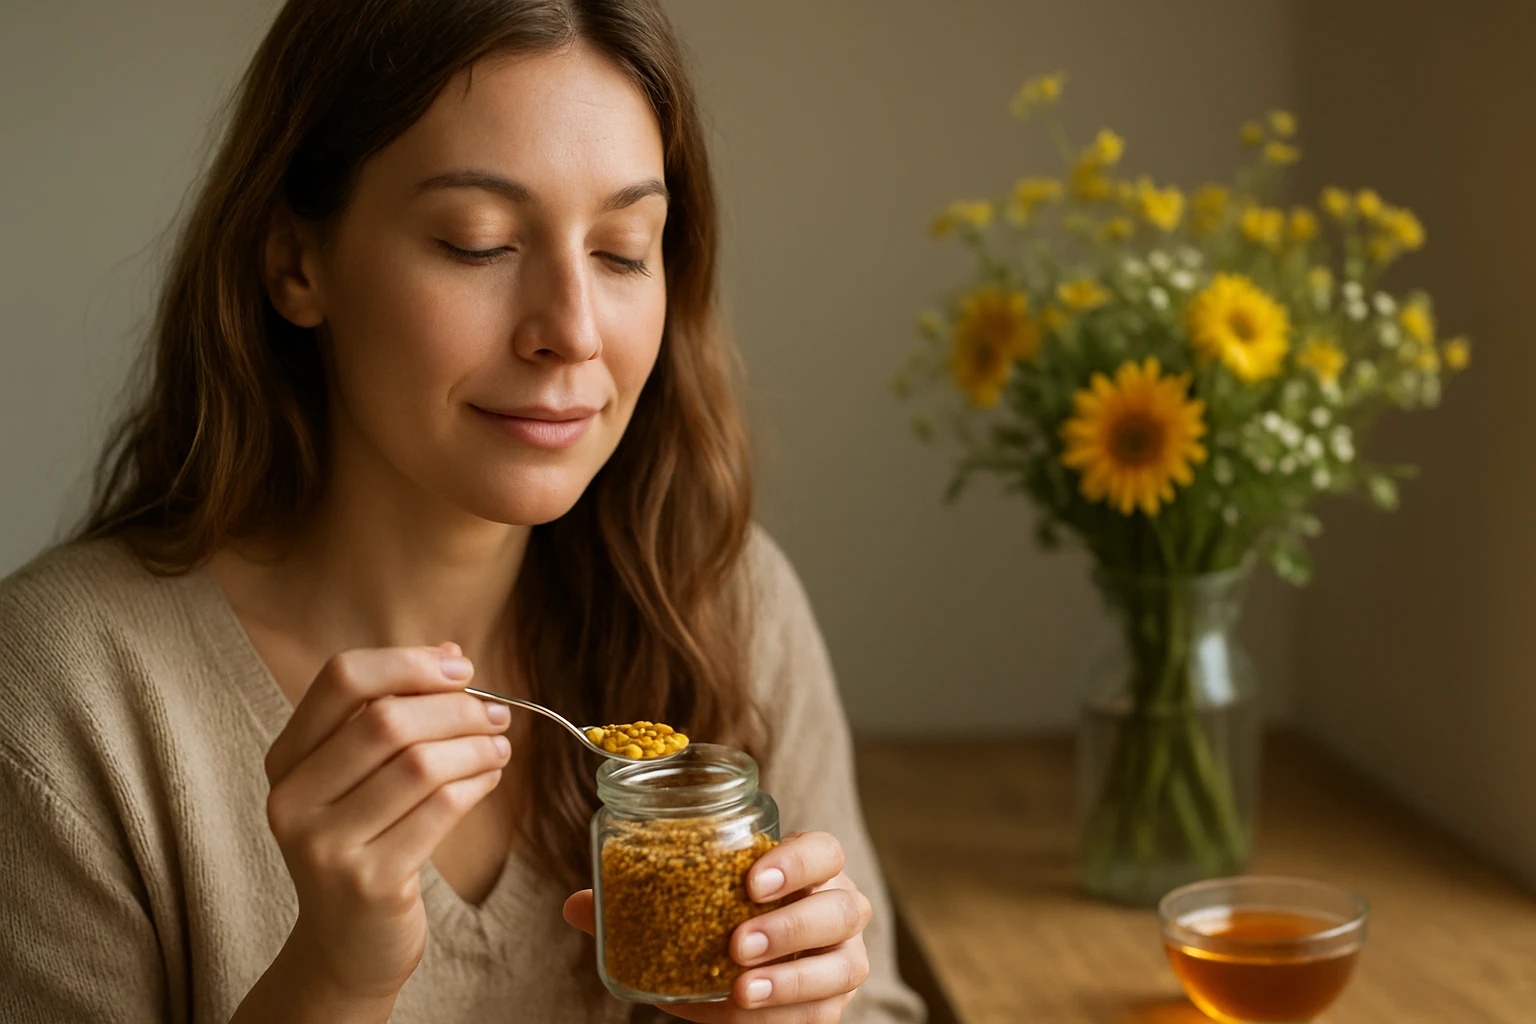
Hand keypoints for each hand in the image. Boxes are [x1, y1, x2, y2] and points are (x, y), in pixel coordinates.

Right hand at [262, 643, 511, 1001]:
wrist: (347, 945)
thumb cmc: (365, 842)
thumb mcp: (360, 776)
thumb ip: (394, 712)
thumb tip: (451, 655)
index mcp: (287, 759)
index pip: (341, 679)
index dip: (407, 663)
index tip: (459, 667)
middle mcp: (294, 799)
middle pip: (385, 720)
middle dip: (455, 709)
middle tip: (497, 714)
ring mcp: (326, 845)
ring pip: (419, 764)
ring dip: (475, 746)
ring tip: (499, 746)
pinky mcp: (370, 881)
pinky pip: (441, 810)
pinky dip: (477, 783)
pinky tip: (490, 777)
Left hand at [564, 830, 871, 1022]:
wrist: (749, 976)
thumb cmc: (724, 921)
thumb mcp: (689, 909)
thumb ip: (641, 905)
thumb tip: (577, 905)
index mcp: (809, 869)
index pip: (824, 851)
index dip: (797, 863)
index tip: (751, 881)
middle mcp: (837, 908)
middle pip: (841, 909)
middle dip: (790, 926)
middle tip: (737, 943)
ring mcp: (842, 959)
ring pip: (843, 967)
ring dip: (791, 979)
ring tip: (741, 988)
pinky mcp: (833, 1005)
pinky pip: (819, 1015)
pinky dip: (780, 1015)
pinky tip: (740, 1011)